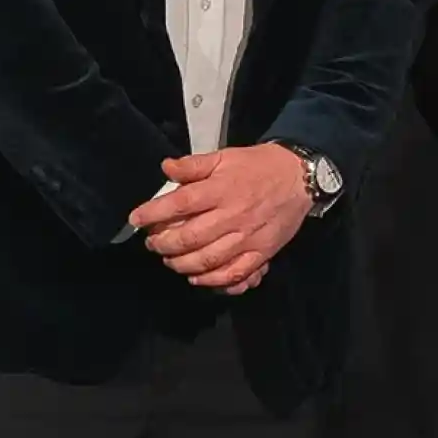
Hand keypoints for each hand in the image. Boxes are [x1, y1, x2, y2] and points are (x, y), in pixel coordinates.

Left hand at [129, 146, 311, 292]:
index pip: (181, 203)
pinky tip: (197, 277)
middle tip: (153, 244)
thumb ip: (194, 164)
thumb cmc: (257, 166)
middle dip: (163, 244)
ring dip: (181, 264)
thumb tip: (165, 167)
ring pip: (207, 259)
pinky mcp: (262, 252)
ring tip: (170, 260)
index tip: (136, 219)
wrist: (300, 177)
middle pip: (189, 237)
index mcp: (223, 188)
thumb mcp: (226, 156)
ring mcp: (248, 236)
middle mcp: (233, 214)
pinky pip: (234, 273)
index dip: (154, 213)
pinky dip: (212, 280)